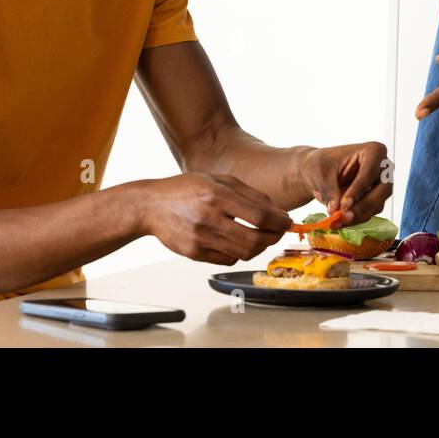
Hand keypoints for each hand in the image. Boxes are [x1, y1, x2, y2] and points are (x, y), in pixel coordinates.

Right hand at [137, 172, 290, 264]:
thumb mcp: (217, 179)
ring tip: (262, 236)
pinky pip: (228, 259)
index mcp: (216, 195)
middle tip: (279, 232)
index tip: (287, 221)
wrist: (151, 206)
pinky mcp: (194, 254)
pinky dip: (240, 253)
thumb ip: (248, 192)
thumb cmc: (184, 189)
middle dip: (274, 237)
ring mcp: (201, 239)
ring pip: (243, 253)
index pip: (260, 215)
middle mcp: (209, 218)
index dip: (280, 221)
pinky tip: (240, 242)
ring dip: (260, 246)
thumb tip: (276, 210)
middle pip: (255, 239)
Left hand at [298, 141, 391, 224]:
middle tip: (343, 217)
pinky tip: (339, 222)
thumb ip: (328, 189)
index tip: (344, 205)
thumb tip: (334, 209)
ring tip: (337, 222)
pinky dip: (354, 220)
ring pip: (376, 205)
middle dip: (361, 206)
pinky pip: (369, 213)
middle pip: (380, 190)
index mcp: (373, 151)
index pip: (370, 172)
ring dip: (357, 216)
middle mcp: (383, 168)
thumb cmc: (321, 165)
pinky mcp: (376, 200)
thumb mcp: (320, 173)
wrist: (318, 173)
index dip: (358, 189)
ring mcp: (382, 185)